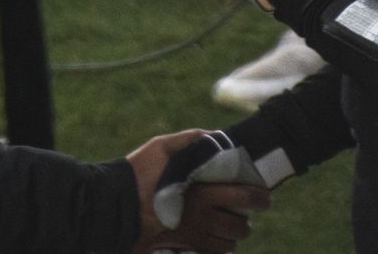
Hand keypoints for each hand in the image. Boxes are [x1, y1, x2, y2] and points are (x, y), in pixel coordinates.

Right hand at [128, 129, 270, 253]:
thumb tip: (212, 135)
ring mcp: (192, 237)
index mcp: (203, 192)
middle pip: (240, 227)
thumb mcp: (161, 148)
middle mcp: (202, 218)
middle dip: (246, 220)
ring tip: (229, 226)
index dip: (260, 198)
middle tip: (245, 213)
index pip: (245, 198)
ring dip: (232, 236)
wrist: (112, 208)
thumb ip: (190, 140)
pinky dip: (218, 249)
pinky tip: (213, 239)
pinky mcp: (181, 248)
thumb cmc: (136, 174)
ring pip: (228, 244)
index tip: (265, 196)